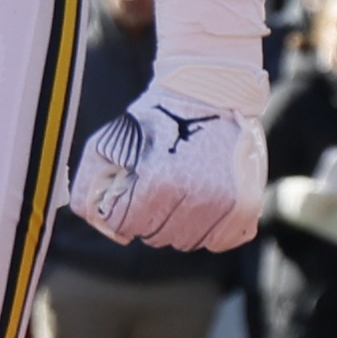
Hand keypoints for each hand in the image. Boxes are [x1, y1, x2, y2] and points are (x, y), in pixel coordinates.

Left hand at [69, 60, 267, 251]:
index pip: (124, 225)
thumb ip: (89, 184)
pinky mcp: (247, 207)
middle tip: (152, 192)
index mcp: (157, 181)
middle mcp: (194, 196)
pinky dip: (208, 231)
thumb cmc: (152, 119)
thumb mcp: (108, 142)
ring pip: (186, 242)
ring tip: (176, 194)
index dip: (118, 212)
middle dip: (144, 219)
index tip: (126, 193)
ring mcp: (224, 204)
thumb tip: (95, 222)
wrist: (210, 95)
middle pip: (155, 236)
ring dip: (175, 226)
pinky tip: (201, 205)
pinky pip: (221, 242)